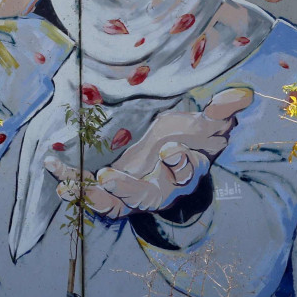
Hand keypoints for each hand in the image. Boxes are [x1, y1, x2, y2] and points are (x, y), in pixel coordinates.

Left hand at [50, 85, 252, 214]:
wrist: (170, 161)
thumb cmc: (188, 139)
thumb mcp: (205, 125)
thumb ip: (221, 111)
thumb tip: (243, 93)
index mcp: (184, 172)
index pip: (185, 174)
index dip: (178, 165)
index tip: (169, 151)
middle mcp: (158, 189)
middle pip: (145, 196)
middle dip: (126, 189)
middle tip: (108, 178)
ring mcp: (131, 193)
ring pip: (113, 203)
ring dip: (90, 195)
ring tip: (70, 187)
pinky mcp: (109, 190)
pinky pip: (88, 190)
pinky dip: (70, 180)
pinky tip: (52, 166)